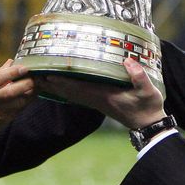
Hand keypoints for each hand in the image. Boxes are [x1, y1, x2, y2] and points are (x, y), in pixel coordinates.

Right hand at [0, 60, 34, 166]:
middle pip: (12, 90)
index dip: (14, 72)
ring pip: (19, 101)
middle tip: (38, 76)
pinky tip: (32, 94)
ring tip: (39, 84)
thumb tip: (10, 62)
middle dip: (28, 83)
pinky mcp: (4, 121)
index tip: (26, 67)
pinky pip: (20, 109)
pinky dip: (27, 101)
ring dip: (31, 92)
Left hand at [35, 57, 165, 129]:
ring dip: (56, 85)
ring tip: (41, 76)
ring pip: (71, 93)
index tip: (48, 73)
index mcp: (103, 96)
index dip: (62, 81)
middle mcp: (95, 99)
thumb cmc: (148, 107)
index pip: (78, 88)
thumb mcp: (148, 92)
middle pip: (69, 90)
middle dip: (52, 82)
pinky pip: (78, 94)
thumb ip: (139, 77)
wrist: (149, 124)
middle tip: (36, 72)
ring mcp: (96, 101)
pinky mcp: (99, 101)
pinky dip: (66, 88)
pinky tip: (59, 84)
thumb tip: (127, 61)